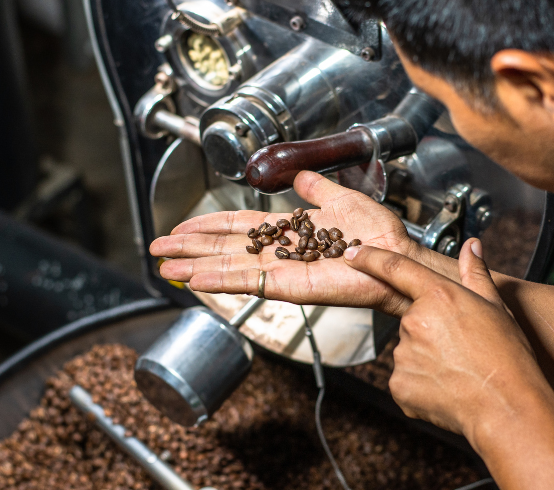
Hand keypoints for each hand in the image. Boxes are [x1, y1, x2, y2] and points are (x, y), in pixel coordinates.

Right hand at [149, 171, 422, 314]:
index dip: (208, 227)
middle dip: (190, 248)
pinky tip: (196, 279)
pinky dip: (222, 280)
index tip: (181, 227)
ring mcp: (282, 271)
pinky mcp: (291, 286)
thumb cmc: (378, 232)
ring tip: (166, 268)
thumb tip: (300, 176)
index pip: (238, 229)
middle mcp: (280, 253)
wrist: (396, 253)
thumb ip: (315, 189)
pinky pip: (251, 283)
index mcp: (288, 231)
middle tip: (157, 249)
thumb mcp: (340, 198)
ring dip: (195, 266)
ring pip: (230, 268)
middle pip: (224, 249)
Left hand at [342, 237, 544, 436]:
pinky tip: (446, 387)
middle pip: (412, 320)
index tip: (353, 253)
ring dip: (427, 358)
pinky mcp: (398, 384)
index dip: (370, 258)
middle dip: (431, 331)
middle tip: (461, 347)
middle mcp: (415, 322)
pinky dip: (422, 383)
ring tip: (458, 370)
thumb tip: (472, 247)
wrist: (506, 406)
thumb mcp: (496, 307)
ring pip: (409, 350)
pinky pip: (405, 378)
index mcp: (438, 297)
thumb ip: (476, 274)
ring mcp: (403, 355)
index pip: (395, 268)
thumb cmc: (507, 358)